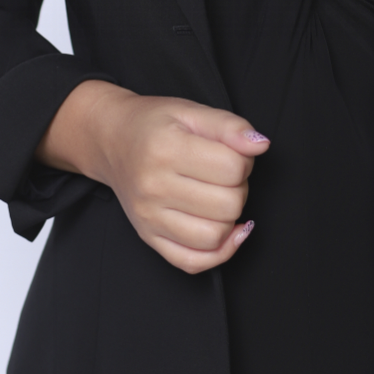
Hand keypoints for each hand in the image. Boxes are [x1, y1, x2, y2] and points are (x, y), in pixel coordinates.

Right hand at [36, 82, 269, 273]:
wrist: (112, 141)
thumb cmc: (154, 124)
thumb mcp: (191, 111)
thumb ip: (229, 126)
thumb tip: (260, 145)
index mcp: (165, 148)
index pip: (232, 167)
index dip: (244, 159)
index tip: (233, 152)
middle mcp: (153, 187)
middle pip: (228, 204)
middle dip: (239, 187)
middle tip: (225, 173)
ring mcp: (149, 217)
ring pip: (214, 236)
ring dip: (230, 217)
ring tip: (220, 196)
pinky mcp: (149, 237)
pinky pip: (192, 262)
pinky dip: (219, 252)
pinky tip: (227, 231)